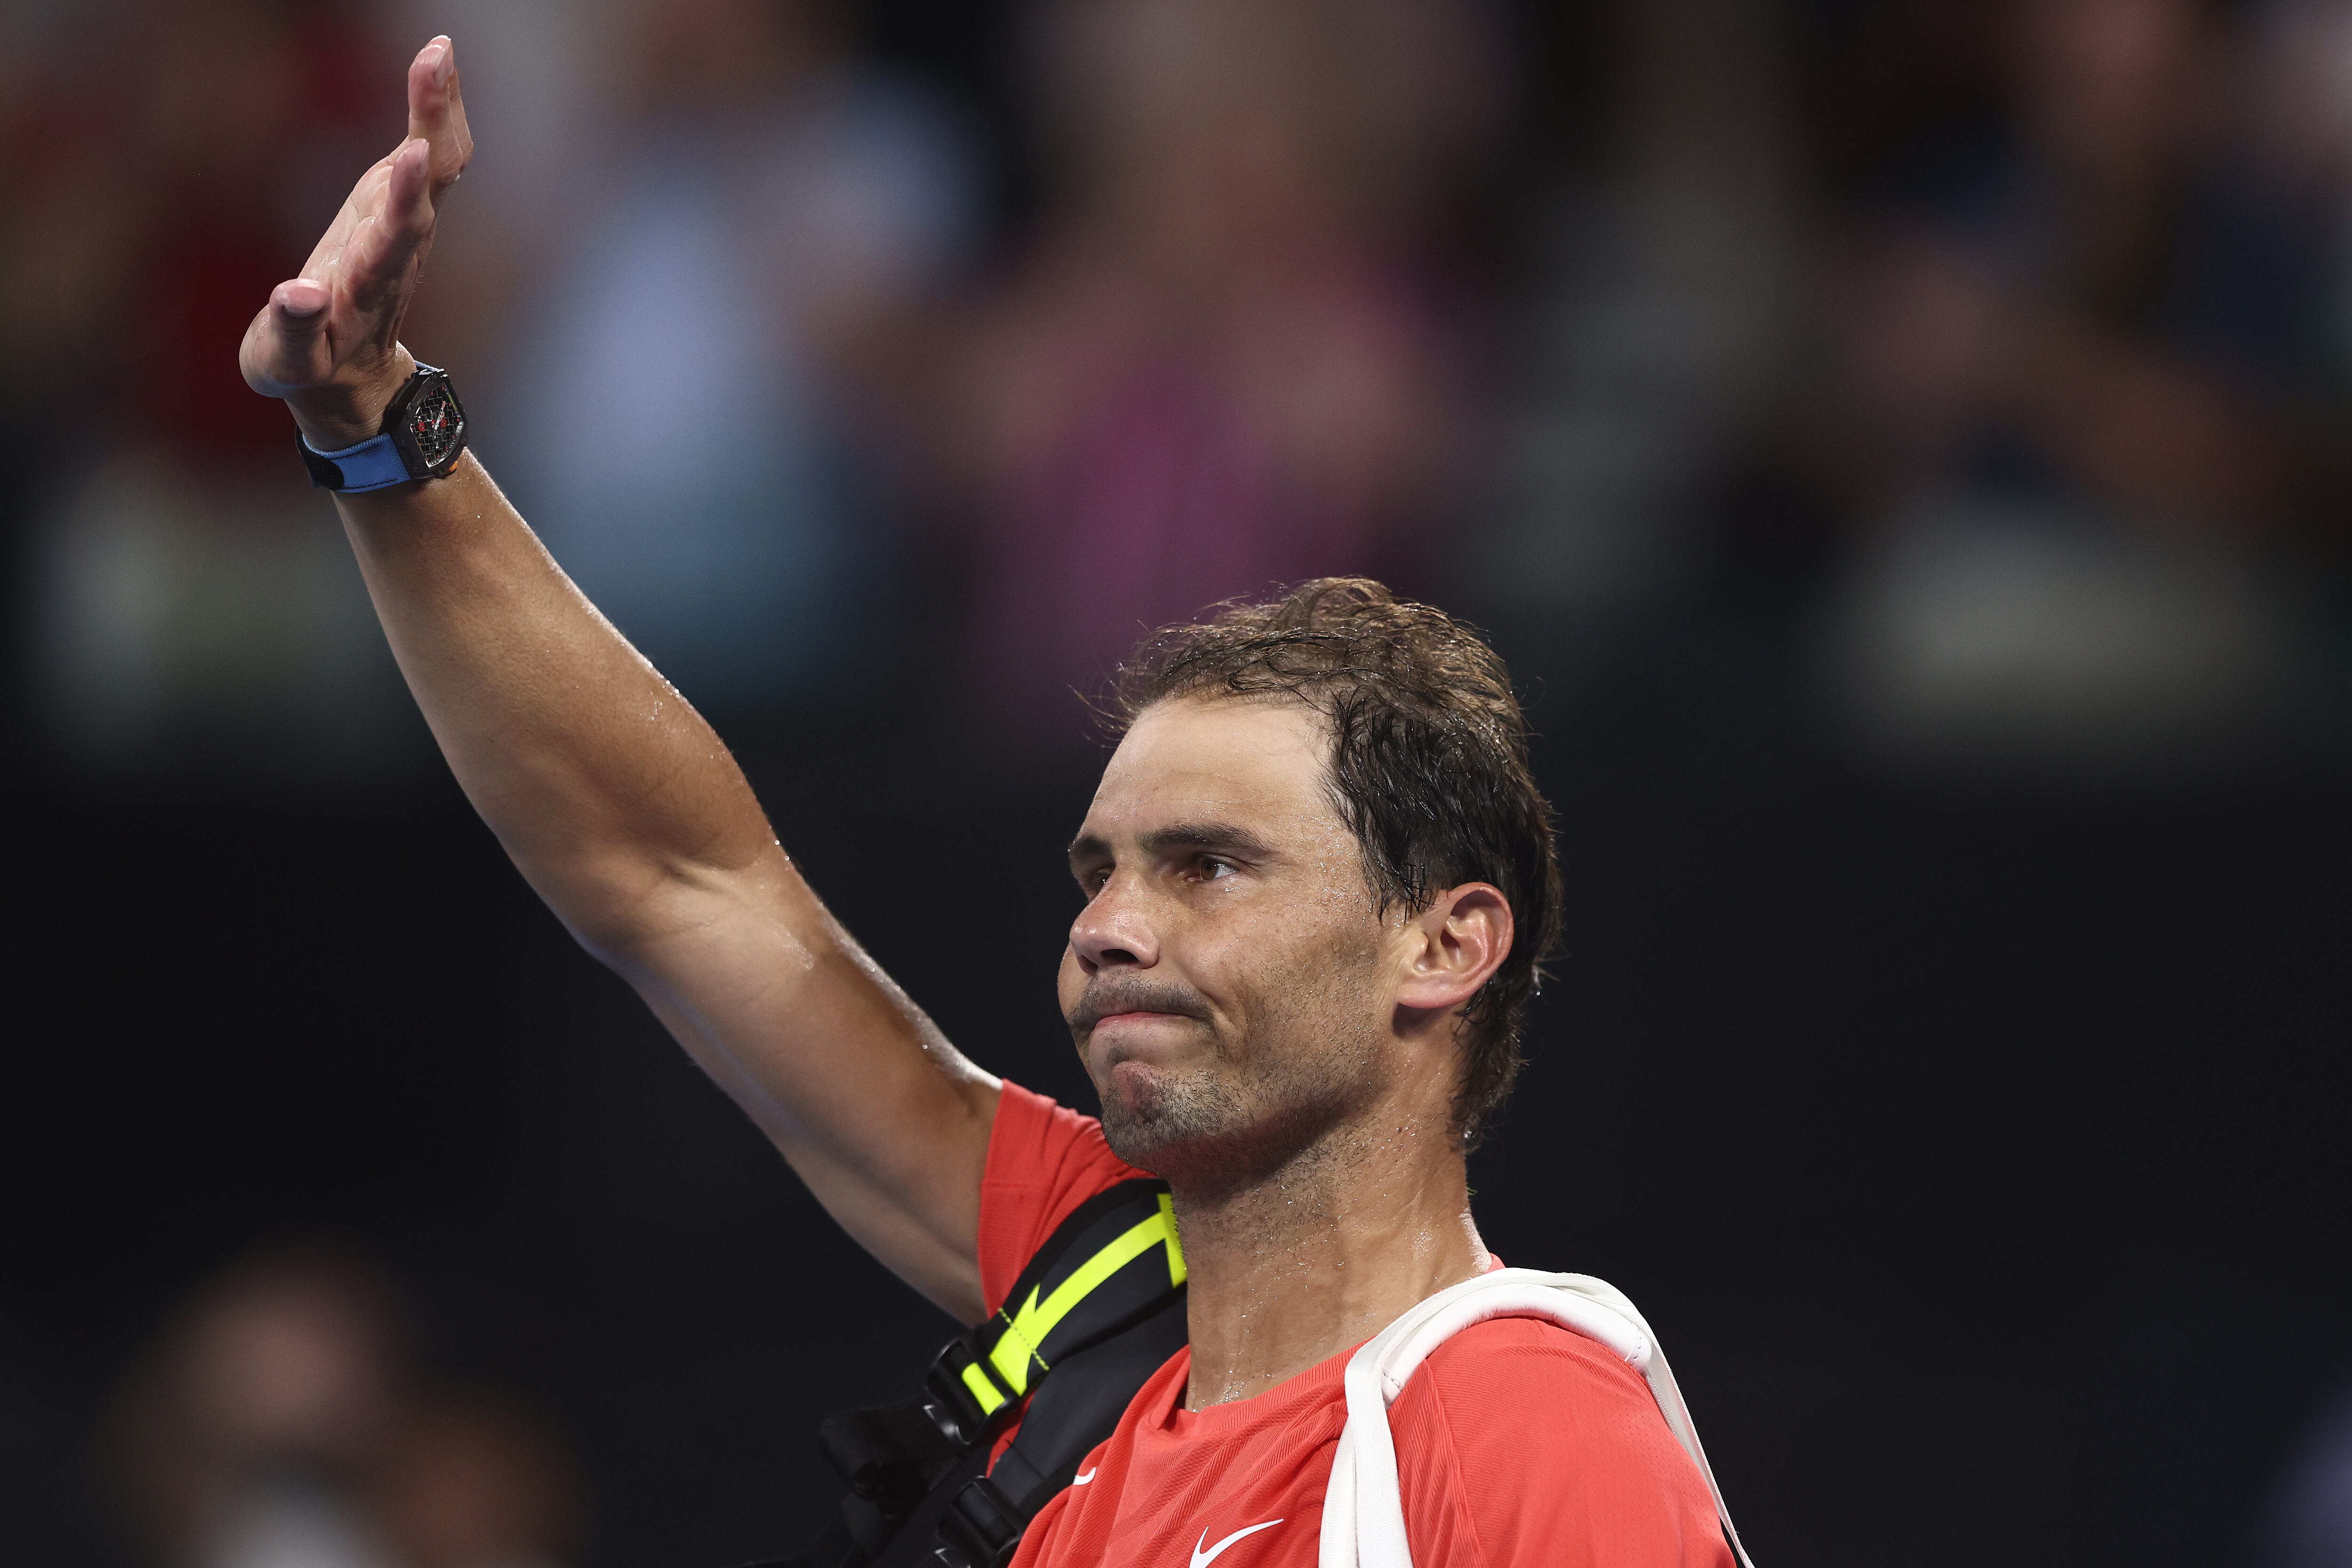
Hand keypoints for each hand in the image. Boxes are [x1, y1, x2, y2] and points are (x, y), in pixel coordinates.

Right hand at [240, 36, 473, 450]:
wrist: (351, 380)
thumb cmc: (311, 365)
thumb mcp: (288, 363)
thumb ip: (294, 331)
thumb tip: (299, 295)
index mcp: (368, 284)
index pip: (394, 237)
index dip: (405, 196)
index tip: (412, 155)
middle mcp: (397, 248)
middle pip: (427, 186)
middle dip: (430, 127)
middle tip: (435, 64)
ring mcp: (403, 226)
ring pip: (436, 166)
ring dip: (437, 111)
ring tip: (438, 52)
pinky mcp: (398, 209)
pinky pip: (428, 155)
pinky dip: (432, 112)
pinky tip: (436, 65)